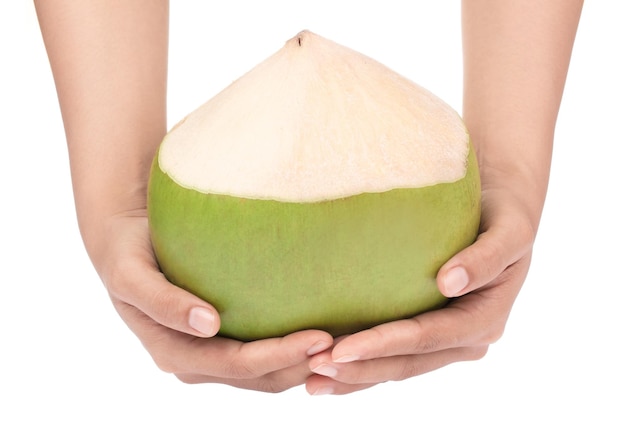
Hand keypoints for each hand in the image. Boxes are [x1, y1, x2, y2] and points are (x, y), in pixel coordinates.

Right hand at [98, 209, 332, 391]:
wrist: (125, 242)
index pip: (239, 365)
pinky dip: (293, 349)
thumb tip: (208, 324)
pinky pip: (264, 352)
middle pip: (261, 377)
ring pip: (268, 374)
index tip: (321, 337)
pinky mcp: (224, 338)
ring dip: (304, 364)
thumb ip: (163, 302)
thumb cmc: (126, 254)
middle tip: (345, 342)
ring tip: (343, 342)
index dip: (280, 356)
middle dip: (302, 365)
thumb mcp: (131, 275)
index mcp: (174, 353)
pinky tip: (321, 331)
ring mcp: (211, 354)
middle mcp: (196, 362)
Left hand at [305, 183, 534, 394]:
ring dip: (356, 377)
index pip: (426, 338)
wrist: (503, 213)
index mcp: (484, 319)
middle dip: (360, 369)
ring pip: (397, 368)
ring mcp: (447, 342)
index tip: (341, 349)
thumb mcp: (509, 230)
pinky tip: (331, 370)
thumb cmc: (503, 215)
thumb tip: (450, 283)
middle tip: (314, 368)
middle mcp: (465, 339)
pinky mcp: (430, 334)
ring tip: (313, 380)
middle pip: (406, 363)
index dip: (383, 345)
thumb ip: (486, 258)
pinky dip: (364, 365)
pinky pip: (395, 356)